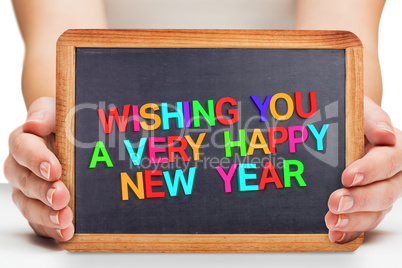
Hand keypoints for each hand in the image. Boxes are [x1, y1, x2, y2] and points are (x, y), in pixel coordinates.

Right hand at [4, 97, 73, 240]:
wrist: (74, 139)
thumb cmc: (66, 123)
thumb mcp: (58, 109)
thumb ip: (46, 113)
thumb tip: (33, 124)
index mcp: (24, 141)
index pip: (23, 148)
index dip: (37, 160)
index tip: (55, 169)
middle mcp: (21, 168)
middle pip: (25, 182)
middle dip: (43, 191)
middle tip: (62, 197)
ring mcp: (28, 190)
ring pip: (29, 205)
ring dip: (46, 214)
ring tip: (65, 219)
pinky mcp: (39, 207)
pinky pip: (40, 222)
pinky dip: (52, 229)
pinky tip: (66, 232)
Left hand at [326, 96, 401, 242]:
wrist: (343, 127)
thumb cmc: (353, 118)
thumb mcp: (361, 109)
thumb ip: (372, 119)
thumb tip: (385, 134)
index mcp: (395, 148)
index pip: (389, 161)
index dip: (371, 170)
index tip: (347, 176)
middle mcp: (392, 174)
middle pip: (385, 192)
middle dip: (360, 200)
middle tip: (335, 202)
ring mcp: (381, 192)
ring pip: (376, 212)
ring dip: (354, 220)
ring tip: (332, 221)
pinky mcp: (367, 206)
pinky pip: (363, 222)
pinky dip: (349, 231)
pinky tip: (335, 234)